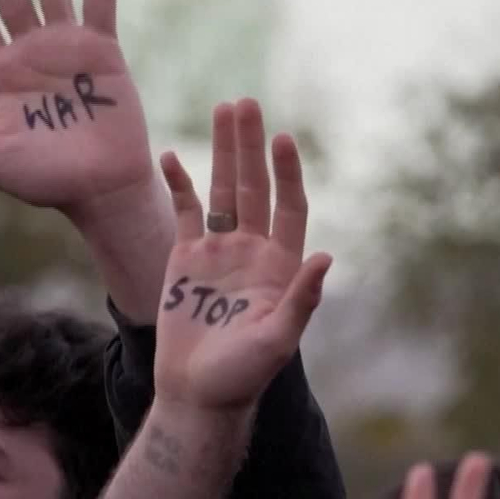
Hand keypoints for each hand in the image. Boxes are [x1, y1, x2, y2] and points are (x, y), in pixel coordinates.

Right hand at [152, 99, 331, 410]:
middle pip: (255, 187)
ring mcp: (219, 252)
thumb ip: (301, 300)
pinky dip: (180, 184)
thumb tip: (326, 258)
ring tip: (225, 109)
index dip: (287, 174)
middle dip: (251, 146)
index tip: (281, 140)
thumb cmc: (242, 376)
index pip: (289, 207)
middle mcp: (253, 251)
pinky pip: (185, 212)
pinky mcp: (186, 260)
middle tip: (247, 104)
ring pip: (222, 190)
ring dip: (223, 152)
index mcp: (281, 266)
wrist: (197, 395)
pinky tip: (173, 156)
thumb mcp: (277, 340)